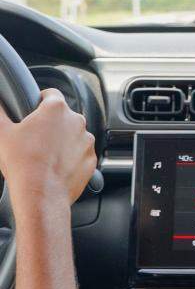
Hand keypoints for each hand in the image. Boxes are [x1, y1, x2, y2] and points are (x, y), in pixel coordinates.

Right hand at [0, 89, 96, 210]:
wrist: (41, 195)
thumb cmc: (22, 164)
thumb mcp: (2, 133)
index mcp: (56, 109)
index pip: (51, 94)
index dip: (40, 100)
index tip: (34, 109)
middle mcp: (76, 121)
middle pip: (63, 116)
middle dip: (51, 124)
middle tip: (34, 138)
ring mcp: (86, 141)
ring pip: (73, 135)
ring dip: (63, 141)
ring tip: (45, 155)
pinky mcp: (91, 160)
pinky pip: (81, 154)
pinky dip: (72, 158)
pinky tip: (55, 166)